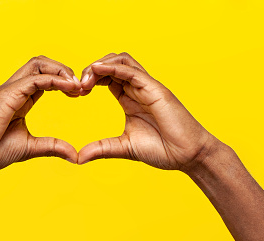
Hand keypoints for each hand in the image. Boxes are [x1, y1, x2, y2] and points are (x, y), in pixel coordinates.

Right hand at [0, 56, 81, 172]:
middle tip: (80, 87)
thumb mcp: (29, 148)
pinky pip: (34, 79)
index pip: (44, 77)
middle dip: (64, 70)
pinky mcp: (7, 95)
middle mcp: (14, 89)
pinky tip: (68, 88)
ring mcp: (9, 89)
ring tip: (76, 85)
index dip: (63, 80)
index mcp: (19, 98)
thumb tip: (74, 155)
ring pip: (38, 64)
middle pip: (41, 63)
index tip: (79, 93)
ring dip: (61, 70)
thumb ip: (52, 147)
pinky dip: (54, 79)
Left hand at [78, 53, 219, 171]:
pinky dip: (113, 67)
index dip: (89, 80)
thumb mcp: (123, 148)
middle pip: (111, 64)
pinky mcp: (155, 89)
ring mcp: (147, 87)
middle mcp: (138, 89)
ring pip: (121, 60)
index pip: (107, 77)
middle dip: (90, 70)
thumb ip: (101, 149)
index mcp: (130, 99)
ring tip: (85, 79)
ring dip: (100, 64)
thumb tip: (78, 158)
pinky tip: (97, 69)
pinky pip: (132, 71)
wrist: (188, 156)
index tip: (76, 93)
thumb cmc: (162, 150)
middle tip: (77, 86)